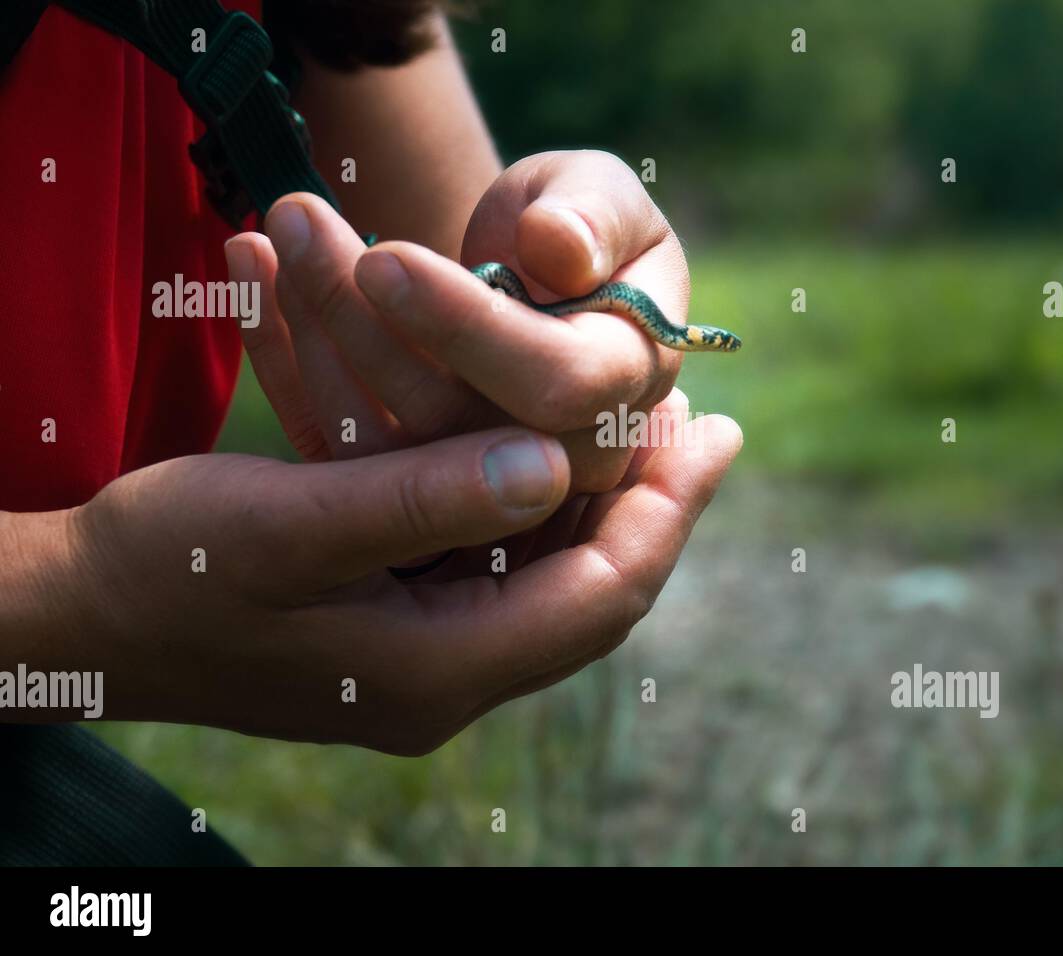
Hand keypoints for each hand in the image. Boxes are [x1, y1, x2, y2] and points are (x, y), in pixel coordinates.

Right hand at [22, 415, 739, 754]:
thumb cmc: (170, 568)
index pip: (600, 597)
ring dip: (600, 497)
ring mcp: (424, 655)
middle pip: (591, 590)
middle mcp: (445, 677)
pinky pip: (498, 564)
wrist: (86, 612)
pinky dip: (534, 502)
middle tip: (700, 425)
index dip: (668, 514)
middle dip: (650, 504)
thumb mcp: (290, 525)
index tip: (716, 432)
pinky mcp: (401, 624)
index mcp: (433, 669)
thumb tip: (553, 464)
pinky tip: (556, 447)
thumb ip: (423, 500)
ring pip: (552, 575)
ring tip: (652, 422)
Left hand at [227, 149, 690, 497]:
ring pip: (384, 442)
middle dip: (366, 327)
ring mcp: (477, 478)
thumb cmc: (577, 224)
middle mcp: (561, 456)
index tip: (387, 258)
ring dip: (316, 330)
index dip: (469, 330)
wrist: (537, 275)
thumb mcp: (602, 197)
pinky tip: (246, 267)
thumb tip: (559, 251)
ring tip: (271, 229)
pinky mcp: (408, 477)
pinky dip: (282, 356)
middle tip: (297, 219)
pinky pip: (337, 439)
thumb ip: (596, 215)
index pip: (557, 386)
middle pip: (453, 426)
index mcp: (627, 388)